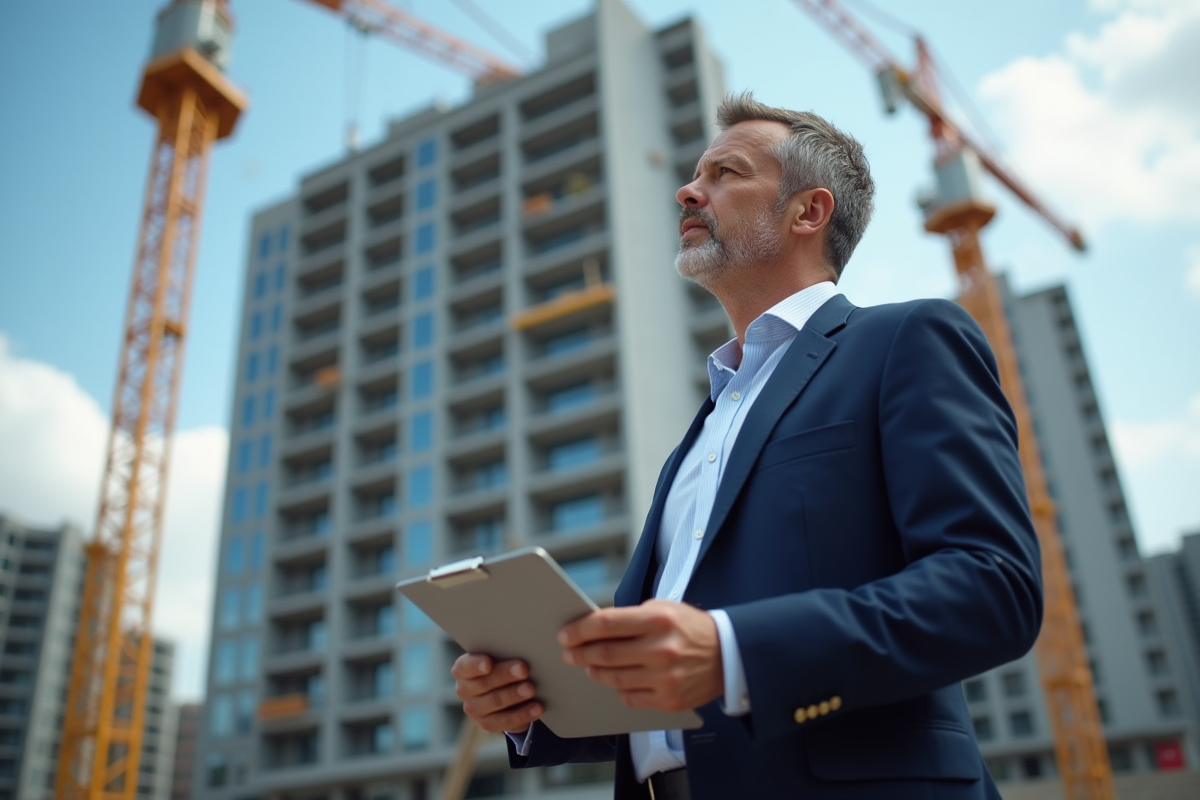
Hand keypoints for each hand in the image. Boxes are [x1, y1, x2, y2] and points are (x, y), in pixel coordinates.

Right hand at [452, 654, 543, 733]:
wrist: (503, 692)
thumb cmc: (502, 667)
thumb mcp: (499, 658)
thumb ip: (504, 653)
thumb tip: (524, 646)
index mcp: (463, 669)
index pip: (466, 666)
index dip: (476, 665)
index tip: (488, 663)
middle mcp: (465, 690)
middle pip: (484, 683)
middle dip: (505, 675)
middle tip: (524, 669)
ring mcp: (474, 709)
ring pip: (495, 702)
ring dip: (515, 695)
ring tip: (531, 689)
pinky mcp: (488, 724)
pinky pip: (505, 721)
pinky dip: (523, 714)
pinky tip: (537, 708)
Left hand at [558, 599, 722, 712]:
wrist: (729, 655)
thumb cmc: (690, 628)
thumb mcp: (663, 609)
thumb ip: (630, 618)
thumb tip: (591, 628)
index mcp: (658, 619)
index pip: (606, 624)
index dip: (580, 630)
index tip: (565, 634)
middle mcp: (662, 649)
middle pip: (605, 654)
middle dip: (580, 653)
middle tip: (569, 653)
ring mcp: (666, 678)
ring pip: (614, 679)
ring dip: (595, 671)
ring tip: (589, 665)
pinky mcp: (670, 701)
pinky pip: (630, 698)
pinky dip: (618, 689)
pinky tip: (616, 680)